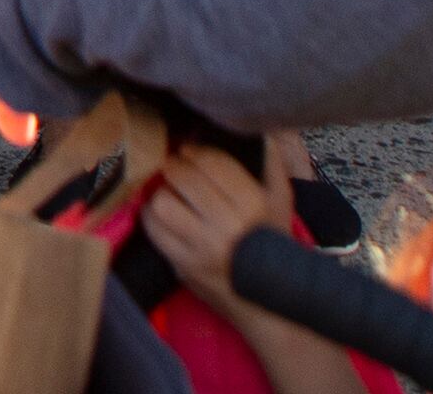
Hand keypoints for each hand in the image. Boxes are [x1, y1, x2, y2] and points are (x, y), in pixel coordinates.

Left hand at [136, 136, 297, 308]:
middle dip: (174, 166)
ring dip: (161, 192)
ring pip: (162, 201)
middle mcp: (229, 225)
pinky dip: (151, 216)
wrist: (269, 303)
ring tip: (170, 192)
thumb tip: (261, 128)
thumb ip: (271, 162)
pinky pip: (153, 229)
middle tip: (174, 167)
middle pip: (182, 176)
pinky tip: (162, 214)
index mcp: (254, 204)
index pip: (212, 161)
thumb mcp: (281, 202)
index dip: (193, 150)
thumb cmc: (272, 243)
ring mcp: (204, 247)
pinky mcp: (184, 265)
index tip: (188, 150)